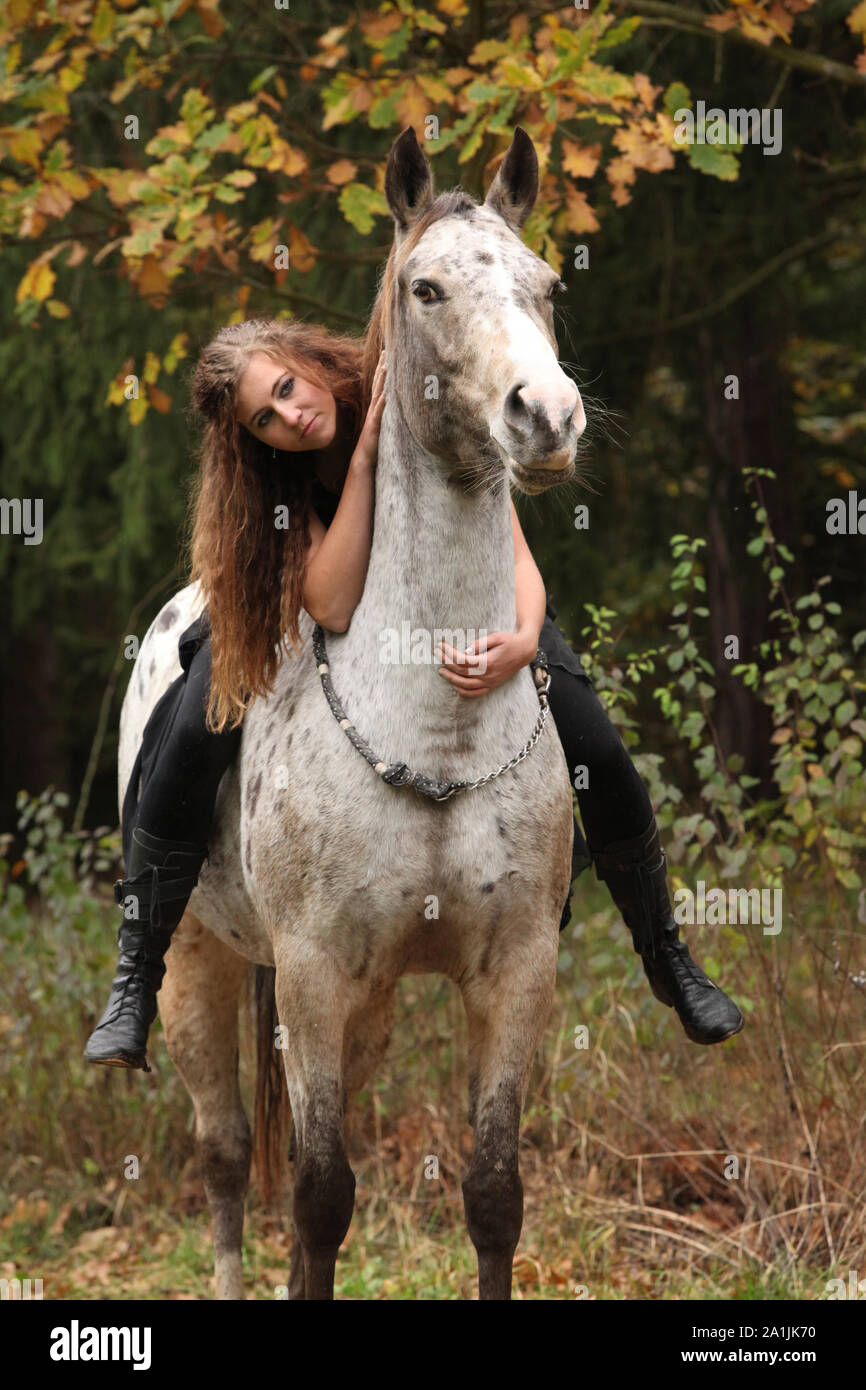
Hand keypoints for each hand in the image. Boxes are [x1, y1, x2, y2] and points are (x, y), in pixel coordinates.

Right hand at [351, 350, 386, 469]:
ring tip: (385, 367)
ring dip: (381, 381)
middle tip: (386, 352)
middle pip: (377, 384)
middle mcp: (373, 409)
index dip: (382, 370)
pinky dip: (382, 402)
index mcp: (376, 408)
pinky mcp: (374, 426)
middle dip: (381, 368)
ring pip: (377, 394)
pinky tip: (387, 394)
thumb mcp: (382, 425)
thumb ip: (387, 415)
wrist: (364, 459)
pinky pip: (379, 412)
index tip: (387, 356)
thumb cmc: (374, 444)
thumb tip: (394, 406)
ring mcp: (373, 416)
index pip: (379, 385)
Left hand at [434, 629, 536, 697]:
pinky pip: (476, 693)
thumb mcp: (496, 637)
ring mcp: (491, 682)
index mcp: (488, 662)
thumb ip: (480, 644)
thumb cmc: (510, 641)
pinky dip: (464, 691)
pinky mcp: (492, 685)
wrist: (524, 651)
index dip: (449, 654)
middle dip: (447, 664)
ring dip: (452, 679)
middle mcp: (489, 675)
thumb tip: (465, 651)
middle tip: (437, 655)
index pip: (463, 660)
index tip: (441, 646)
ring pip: (466, 685)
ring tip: (441, 671)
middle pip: (462, 673)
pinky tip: (455, 685)